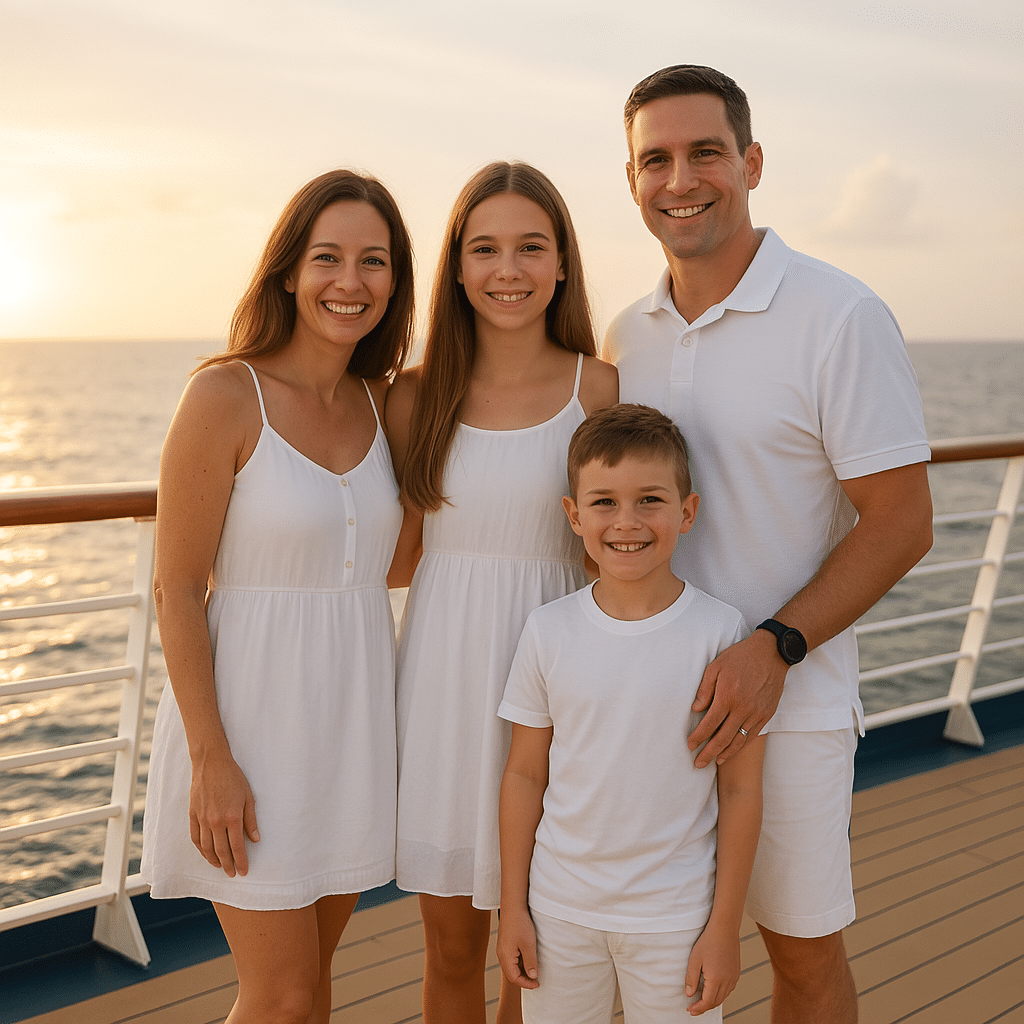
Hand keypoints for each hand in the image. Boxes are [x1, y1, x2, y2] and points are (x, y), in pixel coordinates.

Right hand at [188, 753, 259, 876]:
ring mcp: (202, 819)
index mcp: (232, 817)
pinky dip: (200, 849)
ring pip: (207, 847)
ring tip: (220, 867)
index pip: (237, 846)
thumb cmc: (233, 778)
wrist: (211, 763)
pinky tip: (206, 854)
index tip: (244, 871)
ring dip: (213, 860)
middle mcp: (216, 821)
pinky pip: (195, 838)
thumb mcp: (248, 797)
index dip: (241, 861)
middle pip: (221, 851)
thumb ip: (251, 820)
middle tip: (232, 874)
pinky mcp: (193, 815)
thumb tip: (255, 839)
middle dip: (228, 865)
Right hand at [497, 907, 539, 989]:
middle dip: (524, 980)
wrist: (513, 906)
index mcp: (506, 957)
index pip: (514, 978)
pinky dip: (520, 963)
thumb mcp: (528, 944)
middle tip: (536, 980)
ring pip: (511, 967)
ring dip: (522, 971)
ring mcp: (503, 949)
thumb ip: (530, 962)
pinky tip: (528, 959)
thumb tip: (532, 976)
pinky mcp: (505, 944)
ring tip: (534, 970)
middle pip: (511, 974)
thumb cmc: (520, 924)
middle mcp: (502, 955)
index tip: (537, 984)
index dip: (526, 984)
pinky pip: (511, 959)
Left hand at [685, 924, 739, 1014]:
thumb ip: (691, 979)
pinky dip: (720, 994)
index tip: (689, 1010)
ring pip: (723, 997)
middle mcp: (727, 981)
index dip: (698, 1008)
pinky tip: (713, 990)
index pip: (707, 1002)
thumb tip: (689, 994)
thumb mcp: (694, 959)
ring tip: (701, 1001)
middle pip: (715, 1002)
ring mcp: (733, 977)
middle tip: (693, 1008)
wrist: (725, 929)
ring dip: (712, 1002)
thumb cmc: (708, 941)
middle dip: (704, 1007)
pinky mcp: (736, 973)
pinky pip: (728, 989)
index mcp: (716, 980)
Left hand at [689, 631, 785, 767]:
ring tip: (714, 762)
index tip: (690, 745)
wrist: (771, 653)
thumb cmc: (740, 657)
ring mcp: (756, 713)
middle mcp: (742, 708)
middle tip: (698, 764)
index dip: (699, 737)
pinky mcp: (767, 714)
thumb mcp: (716, 667)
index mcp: (727, 696)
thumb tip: (695, 710)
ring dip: (725, 753)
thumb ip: (705, 690)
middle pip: (723, 738)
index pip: (709, 723)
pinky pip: (752, 736)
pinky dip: (741, 746)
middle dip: (708, 752)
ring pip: (739, 740)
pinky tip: (732, 751)